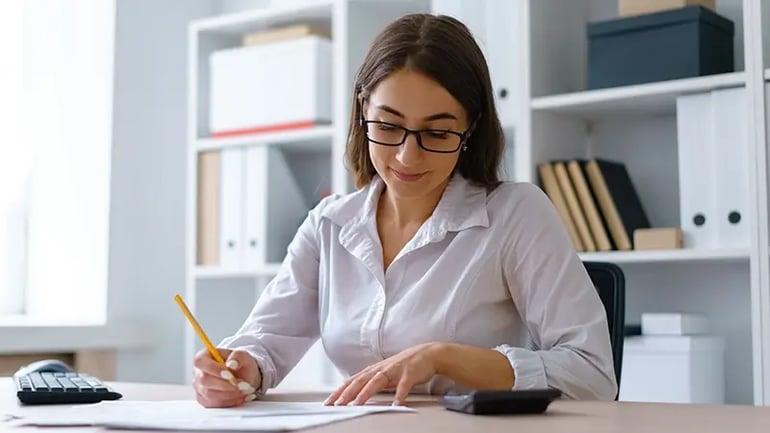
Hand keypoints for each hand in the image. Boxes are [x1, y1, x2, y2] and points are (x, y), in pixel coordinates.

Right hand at [193, 348, 261, 407]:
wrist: (244, 377)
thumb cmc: (240, 364)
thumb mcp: (243, 355)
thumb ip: (238, 356)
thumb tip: (231, 364)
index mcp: (204, 357)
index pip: (200, 362)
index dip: (213, 369)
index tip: (229, 375)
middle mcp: (199, 373)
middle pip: (205, 381)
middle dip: (226, 385)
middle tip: (243, 385)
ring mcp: (200, 388)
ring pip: (210, 395)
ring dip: (230, 395)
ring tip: (246, 391)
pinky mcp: (205, 401)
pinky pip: (214, 405)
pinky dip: (230, 402)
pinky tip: (242, 397)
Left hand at [324, 343, 441, 405]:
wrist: (427, 354)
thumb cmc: (404, 366)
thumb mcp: (384, 375)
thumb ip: (371, 384)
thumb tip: (355, 395)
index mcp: (373, 370)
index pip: (352, 381)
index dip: (339, 391)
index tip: (327, 402)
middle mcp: (381, 369)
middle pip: (360, 381)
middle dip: (346, 393)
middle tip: (336, 404)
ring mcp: (394, 370)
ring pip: (376, 382)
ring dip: (365, 393)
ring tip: (356, 404)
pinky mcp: (409, 374)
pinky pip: (403, 385)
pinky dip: (399, 395)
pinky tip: (396, 403)